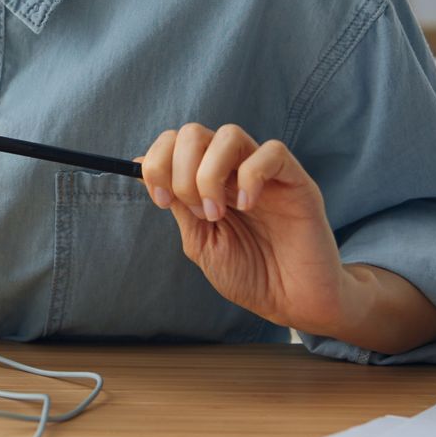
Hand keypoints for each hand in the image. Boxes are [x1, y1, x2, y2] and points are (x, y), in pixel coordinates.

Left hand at [136, 122, 349, 332]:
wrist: (294, 304)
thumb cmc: (249, 275)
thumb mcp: (201, 240)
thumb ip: (177, 202)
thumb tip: (139, 163)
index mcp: (207, 180)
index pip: (173, 142)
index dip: (157, 163)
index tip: (160, 200)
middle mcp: (234, 170)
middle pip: (194, 132)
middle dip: (181, 170)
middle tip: (197, 211)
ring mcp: (265, 173)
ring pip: (229, 134)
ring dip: (210, 172)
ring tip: (218, 213)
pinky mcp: (296, 181)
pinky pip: (272, 152)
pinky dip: (250, 175)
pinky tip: (247, 206)